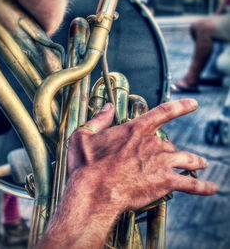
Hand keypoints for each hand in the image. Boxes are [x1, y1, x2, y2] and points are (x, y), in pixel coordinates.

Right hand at [67, 98, 217, 211]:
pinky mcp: (165, 181)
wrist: (93, 191)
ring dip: (194, 162)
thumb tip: (107, 107)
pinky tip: (210, 187)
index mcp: (135, 130)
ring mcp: (161, 161)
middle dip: (169, 151)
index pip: (163, 112)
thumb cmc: (86, 164)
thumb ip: (99, 119)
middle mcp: (152, 143)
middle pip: (169, 143)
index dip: (180, 106)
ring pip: (185, 159)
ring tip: (201, 164)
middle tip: (168, 158)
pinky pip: (190, 184)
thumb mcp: (84, 135)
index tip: (193, 103)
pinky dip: (202, 186)